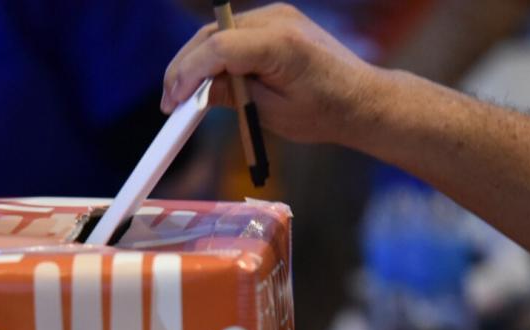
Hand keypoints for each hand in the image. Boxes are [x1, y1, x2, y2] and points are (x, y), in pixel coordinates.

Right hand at [161, 3, 378, 144]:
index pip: (219, 48)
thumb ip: (232, 96)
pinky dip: (215, 54)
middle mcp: (277, 20)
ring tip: (181, 94)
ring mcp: (277, 16)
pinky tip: (204, 79)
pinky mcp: (276, 21)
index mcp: (281, 44)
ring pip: (218, 33)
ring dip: (196, 60)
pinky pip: (234, 34)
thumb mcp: (272, 113)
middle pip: (212, 36)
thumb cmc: (324, 112)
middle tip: (169, 101)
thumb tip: (196, 93)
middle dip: (184, 68)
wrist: (360, 98)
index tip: (173, 101)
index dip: (188, 73)